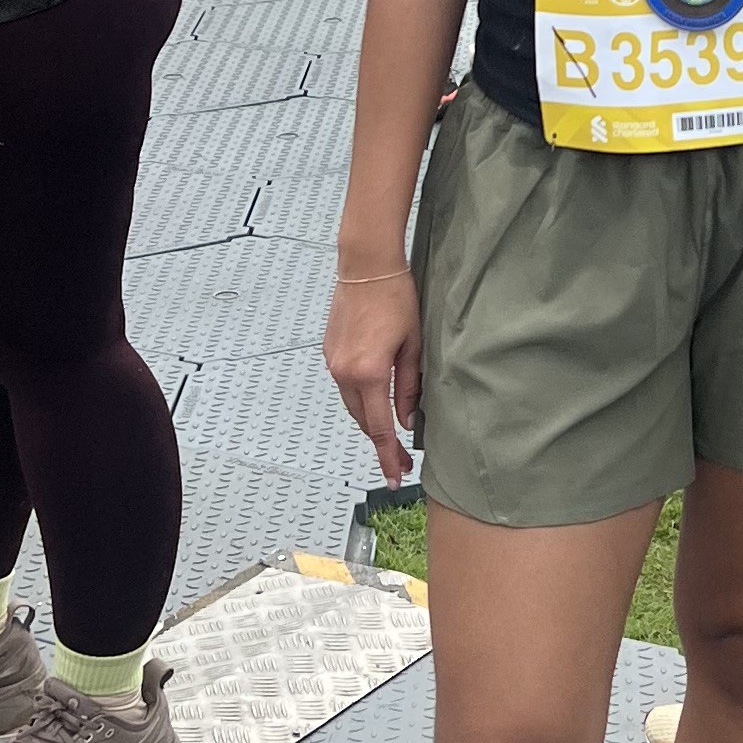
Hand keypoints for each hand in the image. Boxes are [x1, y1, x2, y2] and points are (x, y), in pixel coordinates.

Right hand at [324, 269, 421, 484]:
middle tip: (401, 460)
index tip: (396, 476)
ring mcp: (334, 363)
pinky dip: (360, 399)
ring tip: (391, 432)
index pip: (381, 428)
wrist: (366, 266)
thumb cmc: (395, 297)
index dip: (389, 455)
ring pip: (353, 406)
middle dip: (381, 444)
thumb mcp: (413, 345)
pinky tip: (376, 399)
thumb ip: (409, 388)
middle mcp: (345, 373)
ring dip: (371, 421)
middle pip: (364, 422)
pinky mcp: (330, 353)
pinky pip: (345, 387)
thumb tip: (407, 420)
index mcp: (369, 373)